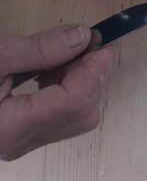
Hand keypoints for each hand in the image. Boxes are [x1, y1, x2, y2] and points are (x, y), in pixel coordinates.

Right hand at [0, 25, 115, 160]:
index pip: (73, 102)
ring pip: (74, 118)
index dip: (95, 69)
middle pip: (82, 114)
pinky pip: (57, 117)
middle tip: (84, 43)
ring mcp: (18, 143)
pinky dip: (64, 90)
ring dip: (79, 82)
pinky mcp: (16, 136)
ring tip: (62, 55)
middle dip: (91, 76)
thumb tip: (80, 37)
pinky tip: (50, 70)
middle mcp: (17, 143)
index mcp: (8, 128)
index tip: (104, 42)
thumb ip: (37, 50)